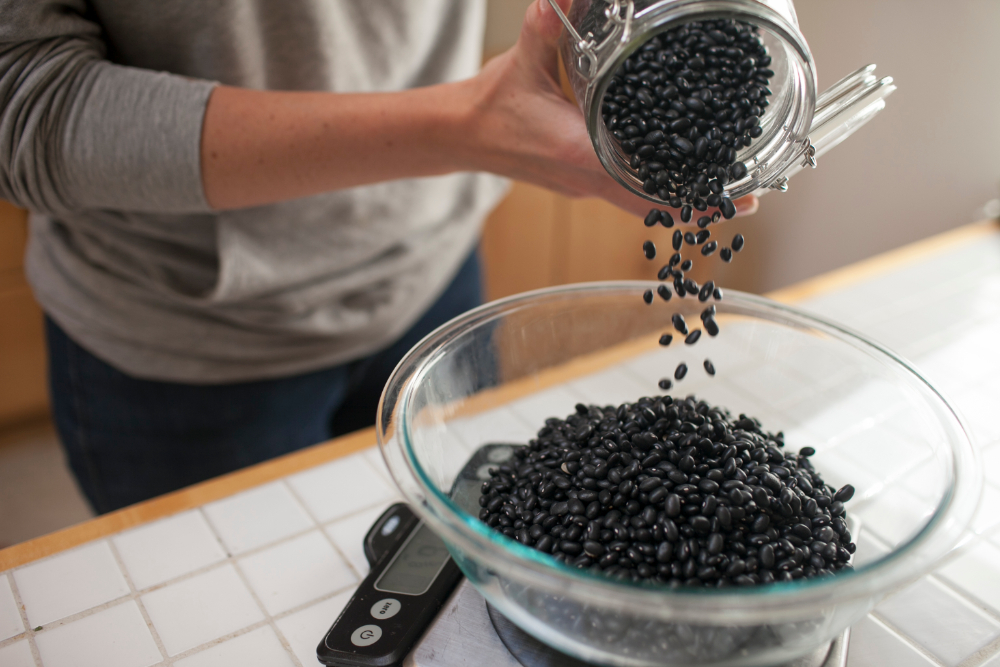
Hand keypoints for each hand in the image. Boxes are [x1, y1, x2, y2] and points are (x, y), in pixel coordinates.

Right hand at [457, 0, 757, 219]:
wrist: (460, 135)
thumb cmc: (490, 105)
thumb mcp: (522, 60)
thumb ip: (547, 27)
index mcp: (577, 152)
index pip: (642, 182)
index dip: (687, 192)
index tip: (726, 193)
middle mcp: (584, 179)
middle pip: (652, 204)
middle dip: (699, 204)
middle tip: (746, 195)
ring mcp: (581, 187)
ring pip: (640, 205)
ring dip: (680, 202)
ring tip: (723, 191)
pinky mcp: (578, 184)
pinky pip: (624, 196)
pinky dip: (655, 192)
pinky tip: (677, 179)